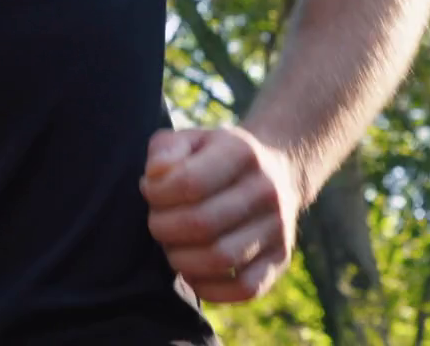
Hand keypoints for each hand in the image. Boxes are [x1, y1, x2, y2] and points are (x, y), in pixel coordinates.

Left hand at [141, 127, 302, 303]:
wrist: (276, 170)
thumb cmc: (216, 157)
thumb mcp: (189, 139)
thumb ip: (164, 150)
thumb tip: (154, 177)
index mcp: (241, 153)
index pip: (189, 183)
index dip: (157, 194)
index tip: (149, 191)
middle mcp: (266, 190)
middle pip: (201, 224)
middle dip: (163, 228)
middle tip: (156, 223)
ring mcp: (277, 228)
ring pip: (222, 258)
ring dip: (181, 259)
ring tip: (172, 247)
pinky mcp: (280, 259)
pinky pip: (245, 288)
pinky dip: (210, 289)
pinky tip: (192, 273)